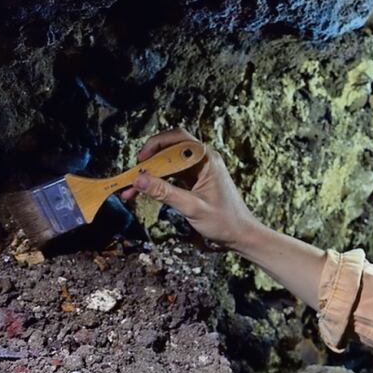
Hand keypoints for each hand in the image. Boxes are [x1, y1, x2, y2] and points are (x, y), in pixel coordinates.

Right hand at [120, 128, 259, 249]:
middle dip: (149, 162)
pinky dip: (157, 182)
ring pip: (168, 163)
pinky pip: (172, 175)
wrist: (241, 234)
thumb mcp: (192, 207)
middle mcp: (203, 160)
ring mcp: (199, 170)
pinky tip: (143, 193)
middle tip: (132, 177)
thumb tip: (138, 180)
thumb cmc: (224, 221)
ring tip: (132, 189)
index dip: (156, 144)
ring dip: (150, 174)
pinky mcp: (195, 181)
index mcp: (207, 159)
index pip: (178, 138)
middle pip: (170, 150)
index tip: (141, 159)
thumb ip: (165, 193)